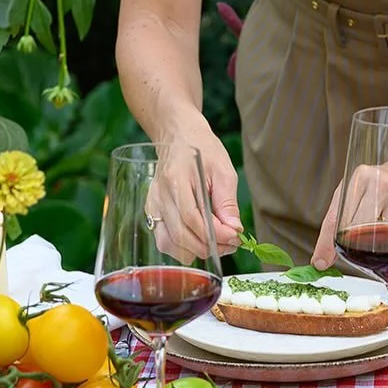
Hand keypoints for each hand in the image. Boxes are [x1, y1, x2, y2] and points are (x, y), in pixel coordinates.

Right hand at [144, 132, 240, 260]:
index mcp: (176, 180)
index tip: (235, 237)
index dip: (216, 234)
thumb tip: (234, 230)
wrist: (179, 136)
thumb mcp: (223, 170)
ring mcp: (152, 205)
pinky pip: (164, 241)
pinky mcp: (151, 212)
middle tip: (230, 243)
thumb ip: (227, 203)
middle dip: (210, 246)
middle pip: (181, 235)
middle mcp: (159, 195)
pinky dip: (183, 247)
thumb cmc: (202, 150)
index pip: (193, 218)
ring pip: (170, 244)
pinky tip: (199, 240)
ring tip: (217, 243)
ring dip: (196, 250)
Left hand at [310, 158, 387, 269]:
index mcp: (360, 178)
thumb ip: (333, 224)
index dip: (328, 244)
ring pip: (383, 239)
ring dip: (380, 248)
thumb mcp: (352, 192)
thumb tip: (320, 261)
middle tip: (360, 250)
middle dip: (357, 246)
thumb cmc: (381, 182)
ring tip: (383, 238)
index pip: (337, 218)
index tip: (321, 263)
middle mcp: (382, 185)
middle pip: (360, 230)